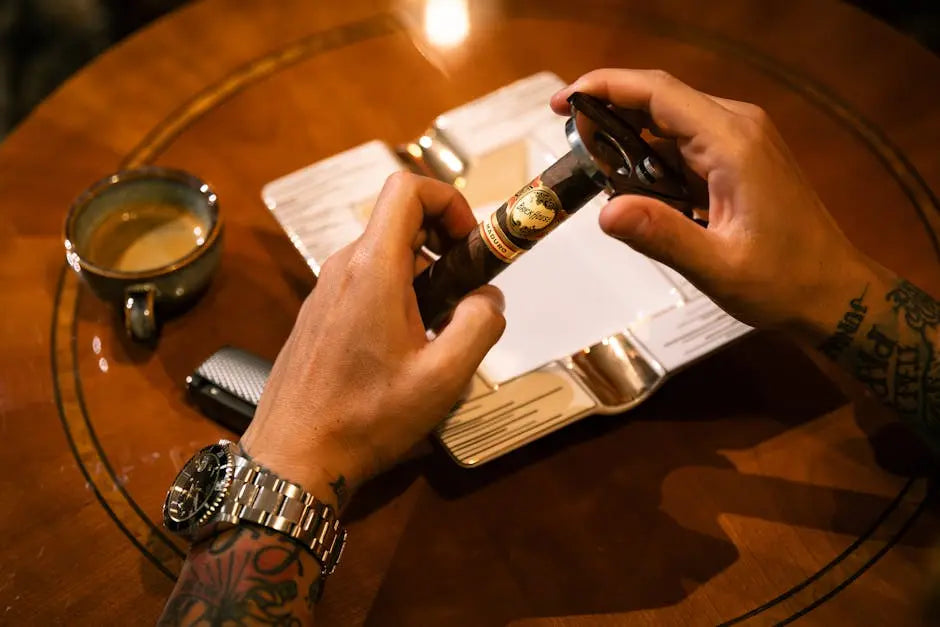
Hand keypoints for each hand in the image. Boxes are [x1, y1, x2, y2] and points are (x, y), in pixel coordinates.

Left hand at [239, 173, 505, 506]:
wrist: (293, 457)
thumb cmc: (365, 419)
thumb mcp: (443, 378)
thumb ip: (480, 325)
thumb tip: (489, 298)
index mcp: (372, 270)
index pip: (407, 189)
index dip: (448, 201)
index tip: (470, 244)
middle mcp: (342, 269)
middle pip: (399, 223)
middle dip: (443, 246)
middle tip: (466, 294)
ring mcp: (324, 291)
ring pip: (383, 257)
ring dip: (421, 278)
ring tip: (437, 333)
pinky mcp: (317, 316)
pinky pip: (363, 284)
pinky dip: (395, 297)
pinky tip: (403, 351)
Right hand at [551, 69, 879, 334]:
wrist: (832, 290)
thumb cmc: (783, 281)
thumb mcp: (718, 267)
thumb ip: (661, 236)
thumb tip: (604, 213)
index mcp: (733, 143)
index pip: (658, 92)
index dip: (605, 87)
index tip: (562, 103)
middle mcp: (738, 127)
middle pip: (659, 99)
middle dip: (608, 114)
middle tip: (570, 148)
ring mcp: (741, 139)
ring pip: (669, 121)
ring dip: (628, 139)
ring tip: (596, 173)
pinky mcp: (739, 157)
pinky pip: (684, 143)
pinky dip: (651, 157)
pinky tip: (636, 189)